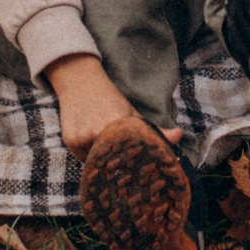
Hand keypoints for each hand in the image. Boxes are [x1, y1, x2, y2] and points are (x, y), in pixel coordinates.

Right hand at [45, 54, 179, 155]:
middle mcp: (98, 132)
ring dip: (102, 159)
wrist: (78, 80)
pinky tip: (91, 140)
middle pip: (113, 162)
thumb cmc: (109, 98)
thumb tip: (179, 136)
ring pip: (96, 162)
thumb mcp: (131, 111)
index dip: (134, 164)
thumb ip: (154, 129)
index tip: (137, 168)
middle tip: (121, 160)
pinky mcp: (70, 140)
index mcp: (118, 124)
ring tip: (105, 146)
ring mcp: (82, 137)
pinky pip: (83, 158)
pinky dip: (89, 154)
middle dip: (118, 163)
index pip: (130, 156)